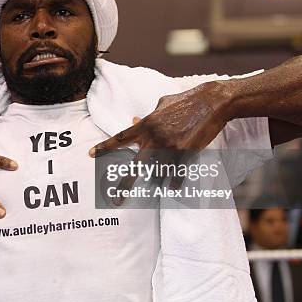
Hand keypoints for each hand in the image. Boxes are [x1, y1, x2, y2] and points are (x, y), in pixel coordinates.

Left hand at [89, 82, 231, 201]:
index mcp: (146, 125)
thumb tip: (133, 121)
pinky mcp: (186, 154)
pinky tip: (173, 188)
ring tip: (158, 184)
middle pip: (135, 167)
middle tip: (115, 199)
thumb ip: (146, 117)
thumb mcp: (161, 105)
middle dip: (124, 185)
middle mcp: (154, 139)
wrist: (211, 102)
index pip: (120, 139)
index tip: (91, 154)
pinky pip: (176, 176)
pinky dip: (174, 183)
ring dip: (157, 181)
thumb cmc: (185, 101)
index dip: (104, 147)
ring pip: (157, 175)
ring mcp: (170, 148)